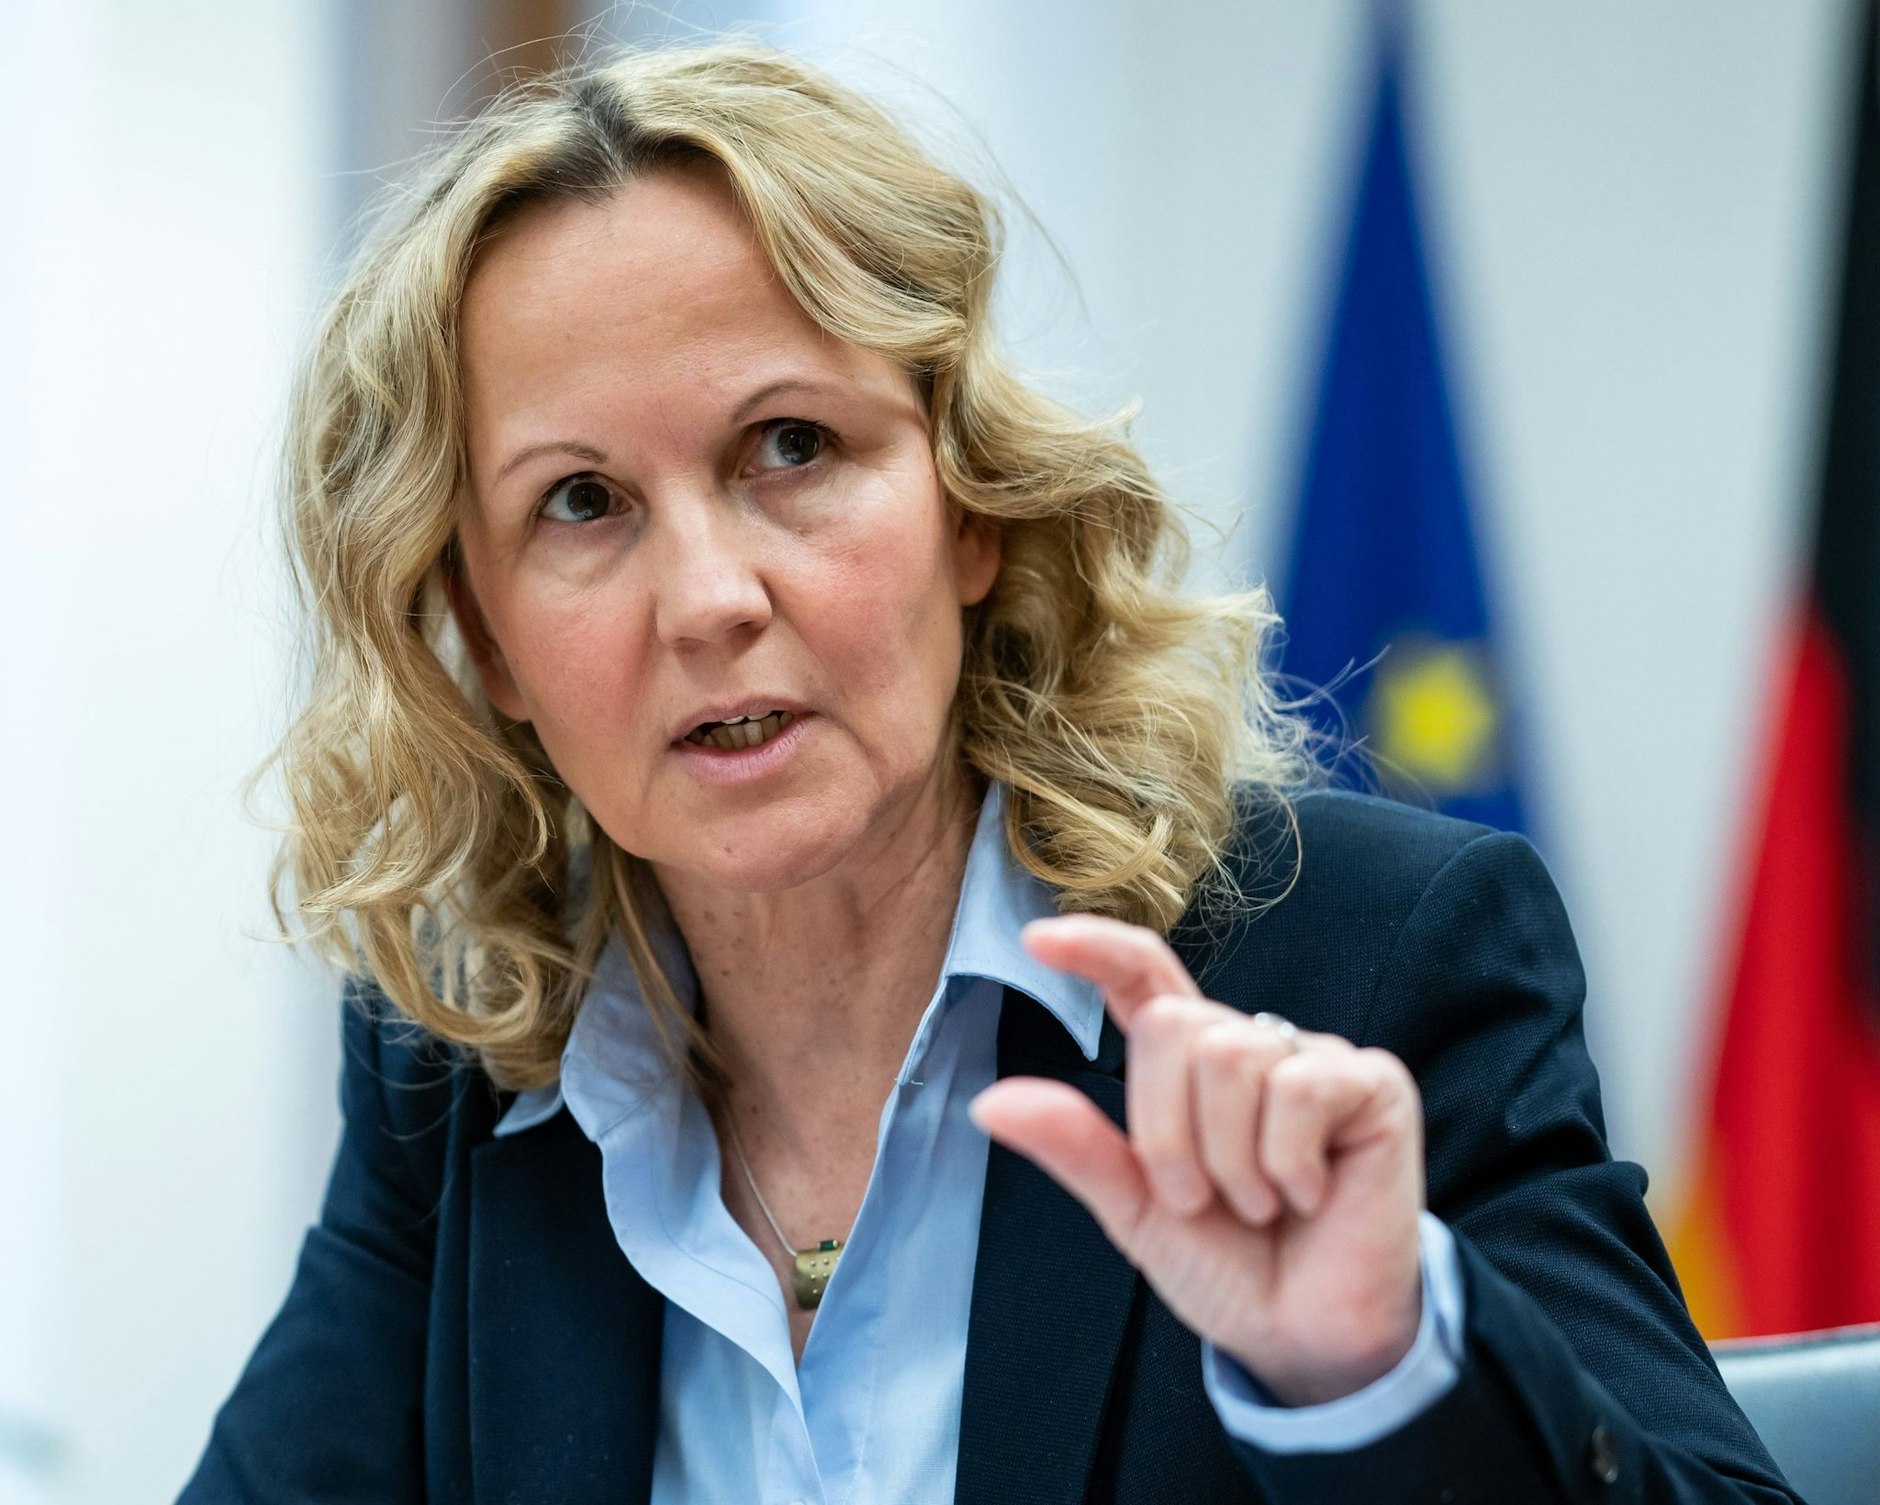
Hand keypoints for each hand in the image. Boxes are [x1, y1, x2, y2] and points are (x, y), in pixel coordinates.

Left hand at [969, 914, 1425, 1405]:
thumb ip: (1075, 1148)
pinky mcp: (1372, 1084)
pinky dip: (1288, 1162)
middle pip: (1173, 1026)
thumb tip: (990, 1102)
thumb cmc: (1228, 1266)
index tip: (1037, 939)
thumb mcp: (1135, 1210)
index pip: (1143, 978)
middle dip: (1169, 1133)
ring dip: (1231, 1160)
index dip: (1096, 947)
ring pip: (1232, 1057)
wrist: (1305, 1337)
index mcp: (1186, 1070)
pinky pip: (1301, 1088)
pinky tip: (1308, 1196)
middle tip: (1202, 1199)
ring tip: (1260, 1205)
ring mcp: (1314, 1059)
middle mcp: (1250, 1047)